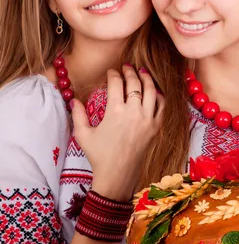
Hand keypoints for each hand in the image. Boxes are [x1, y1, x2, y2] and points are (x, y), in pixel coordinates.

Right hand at [72, 66, 164, 200]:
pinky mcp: (155, 128)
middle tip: (126, 68)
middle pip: (135, 83)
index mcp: (115, 111)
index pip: (116, 83)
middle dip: (130, 72)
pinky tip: (154, 91)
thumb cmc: (98, 156)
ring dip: (146, 79)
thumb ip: (77, 115)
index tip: (111, 72)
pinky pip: (161, 106)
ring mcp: (147, 120)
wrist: (117, 175)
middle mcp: (134, 112)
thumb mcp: (83, 135)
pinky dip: (159, 96)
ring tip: (142, 72)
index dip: (113, 74)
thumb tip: (73, 100)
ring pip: (151, 91)